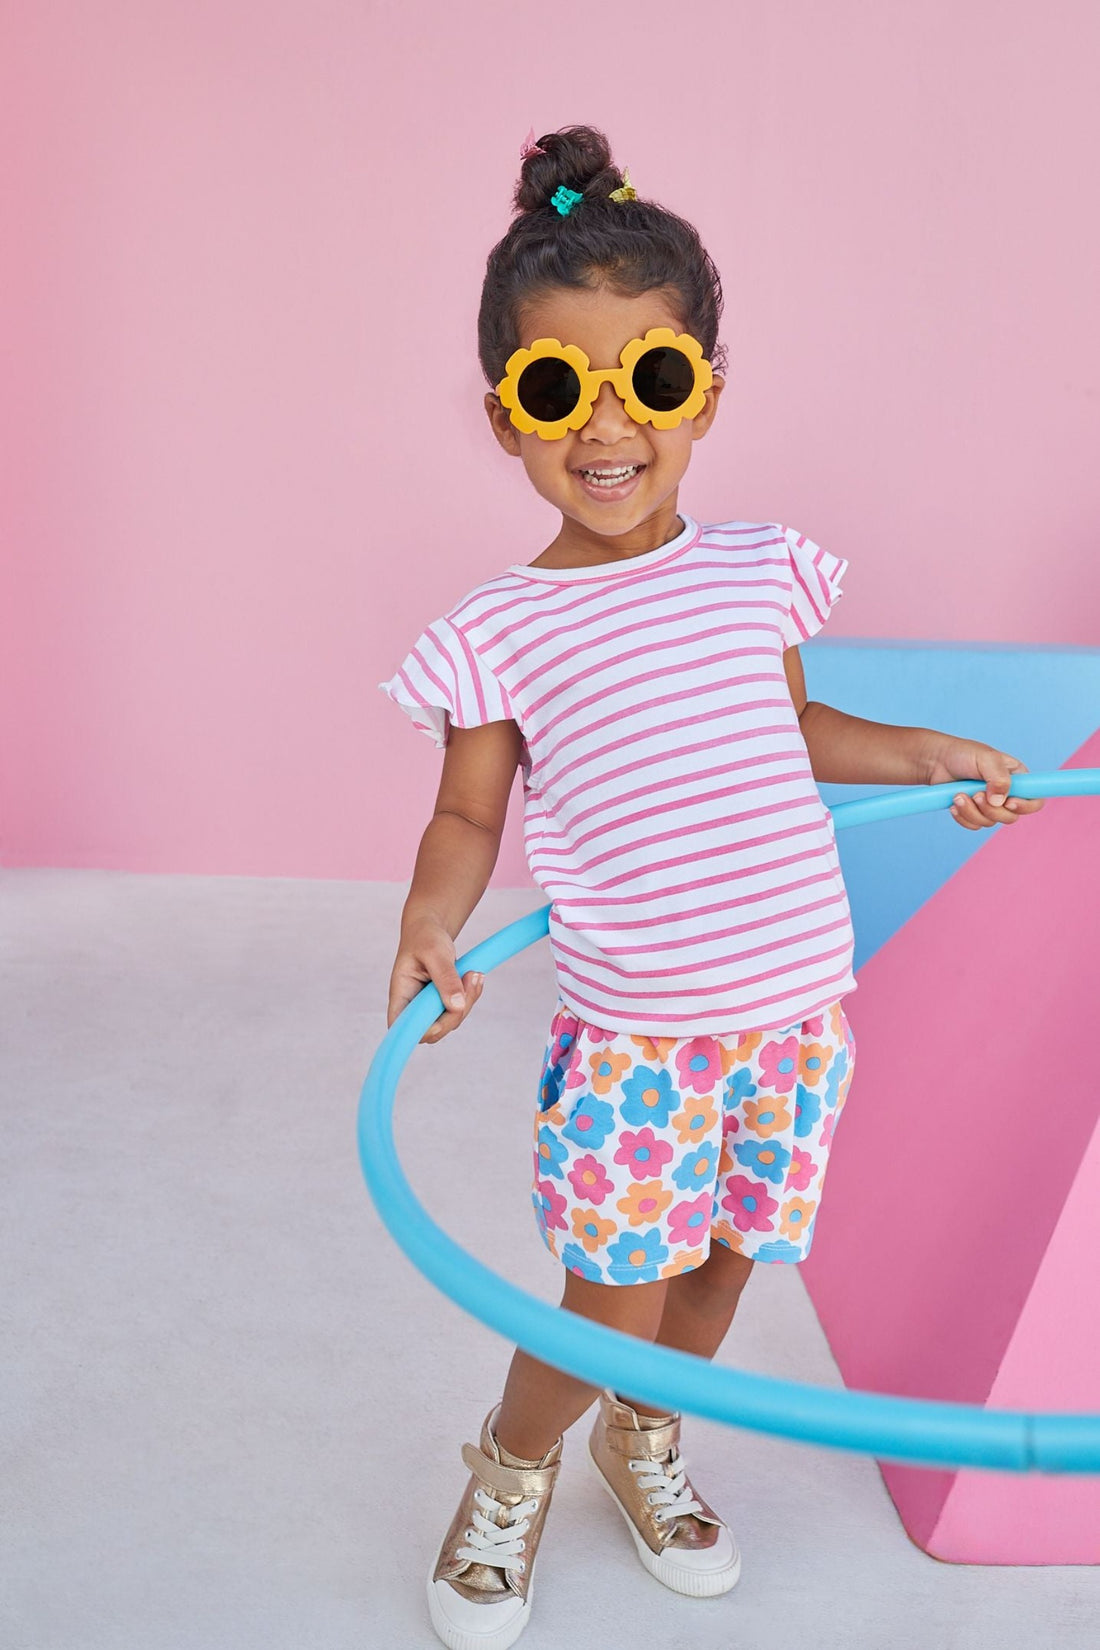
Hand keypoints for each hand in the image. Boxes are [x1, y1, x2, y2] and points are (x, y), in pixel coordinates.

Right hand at [387, 919, 483, 1043]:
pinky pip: (460, 1010)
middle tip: (470, 979)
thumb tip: (456, 1005)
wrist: (431, 930)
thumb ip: (445, 978)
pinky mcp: (443, 1004)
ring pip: (451, 1022)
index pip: (401, 1027)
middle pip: (433, 1030)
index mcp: (400, 995)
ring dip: (468, 1001)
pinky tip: (474, 976)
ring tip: (474, 973)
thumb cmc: (425, 938)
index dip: (420, 1031)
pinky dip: (471, 996)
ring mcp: (428, 1007)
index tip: (441, 1019)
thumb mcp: (434, 952)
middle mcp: (412, 1007)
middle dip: (456, 1012)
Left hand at [925, 737, 1045, 830]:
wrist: (937, 761)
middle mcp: (1007, 794)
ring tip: (958, 795)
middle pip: (1010, 817)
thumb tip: (1000, 802)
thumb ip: (998, 778)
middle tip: (975, 795)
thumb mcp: (986, 759)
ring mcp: (990, 805)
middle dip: (990, 810)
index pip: (1035, 800)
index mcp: (1017, 779)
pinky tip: (954, 803)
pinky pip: (974, 825)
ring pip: (989, 822)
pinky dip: (963, 816)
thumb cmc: (964, 754)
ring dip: (972, 811)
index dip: (1026, 807)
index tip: (1009, 803)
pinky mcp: (973, 813)